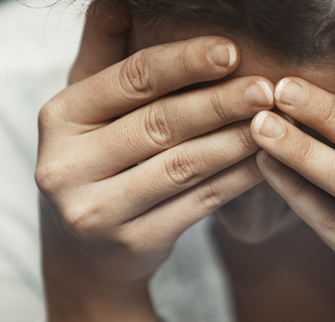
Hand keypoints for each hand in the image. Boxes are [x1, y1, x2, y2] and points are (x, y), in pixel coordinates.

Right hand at [35, 4, 274, 321]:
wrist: (84, 258)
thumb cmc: (94, 167)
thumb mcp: (87, 112)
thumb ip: (103, 55)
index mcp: (57, 119)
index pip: (128, 81)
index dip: (183, 63)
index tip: (231, 50)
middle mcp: (66, 166)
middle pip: (159, 124)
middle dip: (220, 103)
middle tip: (268, 88)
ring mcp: (97, 211)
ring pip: (183, 167)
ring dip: (236, 141)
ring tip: (276, 122)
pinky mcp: (132, 245)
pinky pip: (198, 205)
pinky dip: (236, 181)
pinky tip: (265, 163)